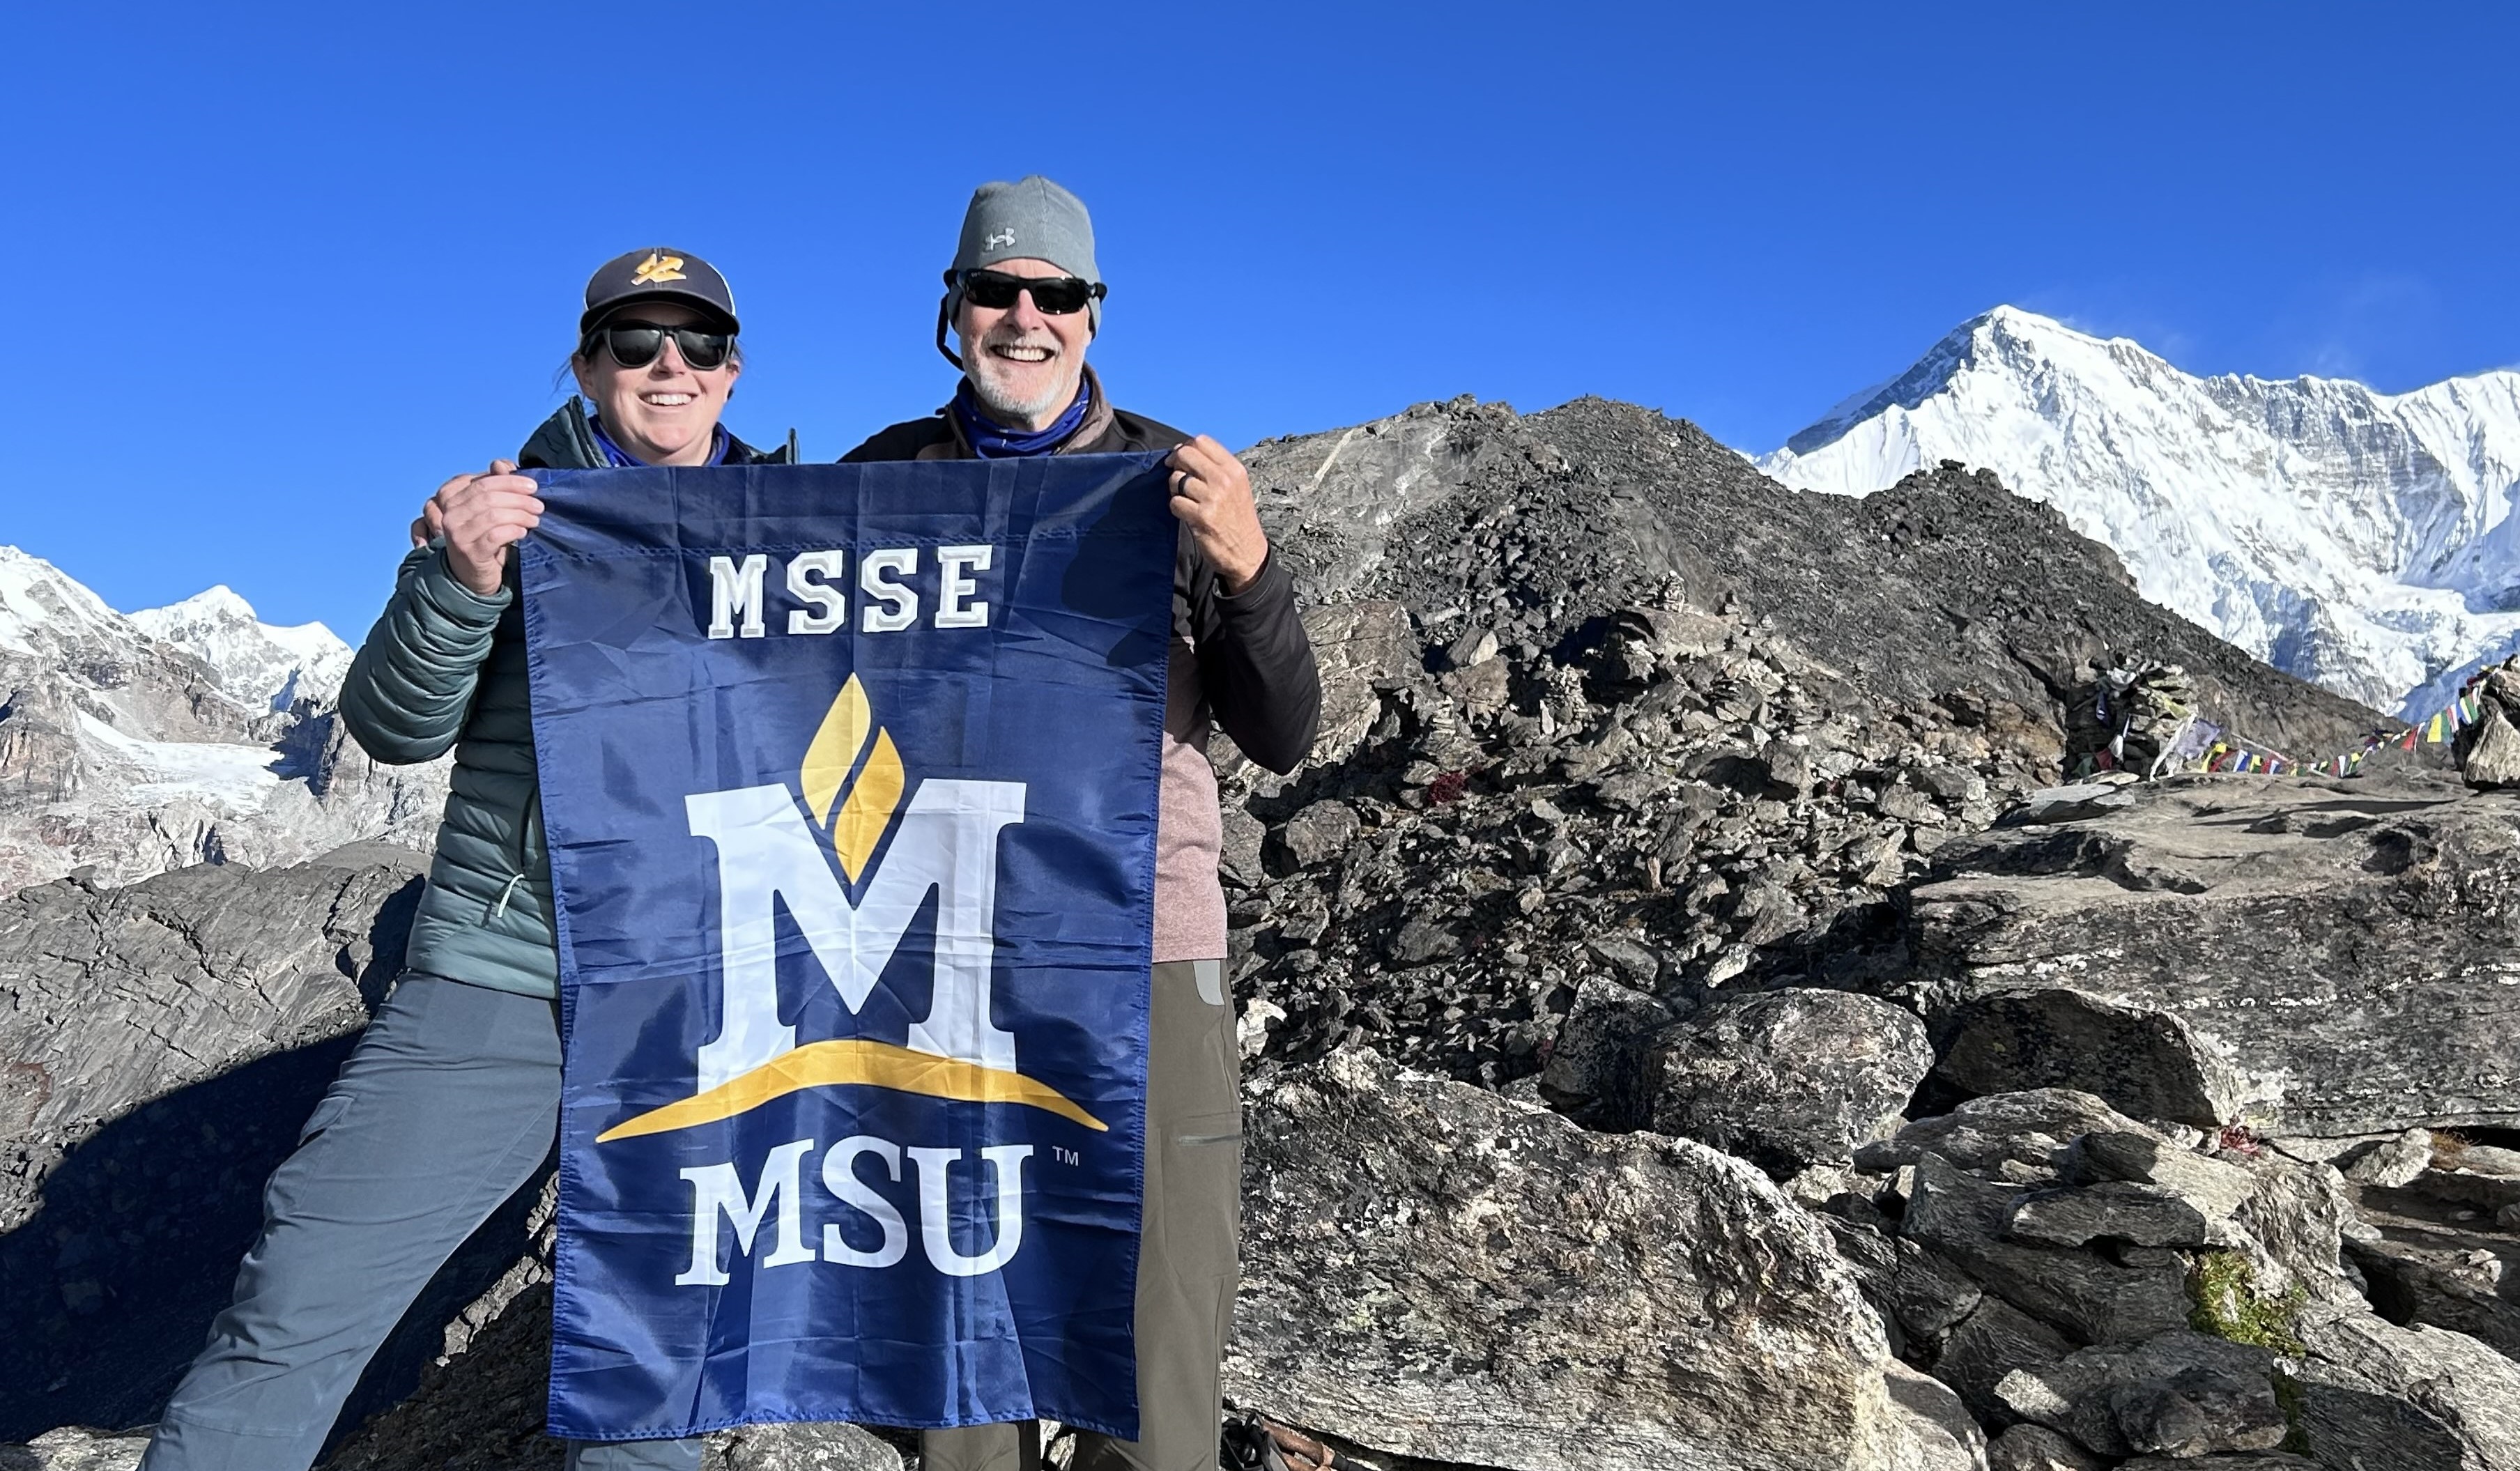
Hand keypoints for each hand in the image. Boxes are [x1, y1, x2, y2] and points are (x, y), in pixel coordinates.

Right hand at [425, 459, 542, 595]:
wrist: (473, 575)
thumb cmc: (485, 538)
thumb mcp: (490, 510)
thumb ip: (497, 485)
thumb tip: (502, 464)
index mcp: (452, 499)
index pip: (482, 482)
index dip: (509, 481)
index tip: (533, 486)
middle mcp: (450, 514)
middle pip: (488, 497)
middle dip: (518, 498)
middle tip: (539, 505)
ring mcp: (456, 534)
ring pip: (492, 515)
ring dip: (520, 514)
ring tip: (535, 518)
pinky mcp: (469, 551)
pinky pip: (495, 535)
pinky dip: (513, 530)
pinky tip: (524, 532)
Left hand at [1166, 436, 1269, 593]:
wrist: (1247, 551)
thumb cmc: (1238, 517)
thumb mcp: (1237, 486)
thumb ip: (1214, 468)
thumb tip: (1182, 451)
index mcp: (1234, 469)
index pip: (1201, 441)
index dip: (1184, 447)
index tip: (1180, 460)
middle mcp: (1224, 480)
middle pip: (1186, 455)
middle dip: (1175, 464)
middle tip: (1177, 477)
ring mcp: (1212, 498)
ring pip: (1176, 479)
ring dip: (1175, 490)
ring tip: (1186, 499)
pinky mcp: (1201, 517)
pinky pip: (1175, 502)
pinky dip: (1176, 508)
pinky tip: (1187, 514)